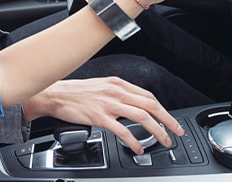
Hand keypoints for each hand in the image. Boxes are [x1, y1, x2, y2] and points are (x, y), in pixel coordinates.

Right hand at [21, 78, 182, 153]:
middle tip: (176, 132)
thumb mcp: (100, 86)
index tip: (171, 120)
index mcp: (117, 83)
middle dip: (168, 120)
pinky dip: (134, 141)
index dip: (163, 109)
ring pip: (142, 116)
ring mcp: (108, 104)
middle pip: (151, 105)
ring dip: (158, 130)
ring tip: (163, 141)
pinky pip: (122, 131)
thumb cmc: (74, 93)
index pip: (148, 96)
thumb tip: (134, 105)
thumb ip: (117, 94)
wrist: (54, 95)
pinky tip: (138, 147)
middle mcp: (115, 91)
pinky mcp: (99, 116)